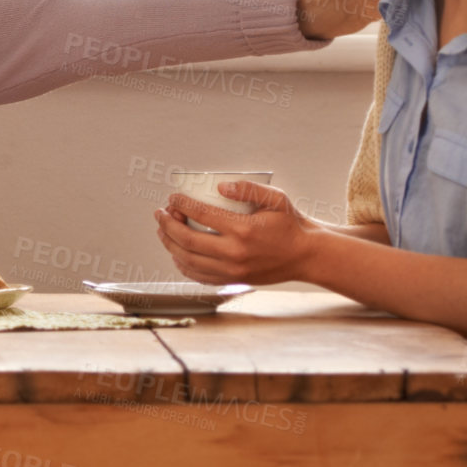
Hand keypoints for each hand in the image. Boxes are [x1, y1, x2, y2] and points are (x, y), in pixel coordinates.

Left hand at [155, 182, 318, 284]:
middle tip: (160, 213)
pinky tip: (176, 253)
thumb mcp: (276, 198)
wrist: (305, 256)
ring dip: (169, 244)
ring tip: (162, 231)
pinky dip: (183, 264)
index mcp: (244, 230)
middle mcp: (234, 253)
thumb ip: (248, 188)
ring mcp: (232, 270)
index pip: (201, 214)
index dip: (182, 204)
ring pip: (188, 259)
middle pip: (187, 239)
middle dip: (167, 224)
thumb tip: (220, 185)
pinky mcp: (232, 280)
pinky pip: (199, 275)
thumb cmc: (290, 224)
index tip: (173, 197)